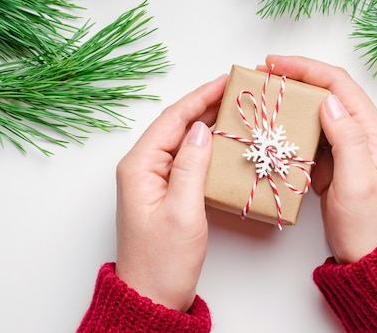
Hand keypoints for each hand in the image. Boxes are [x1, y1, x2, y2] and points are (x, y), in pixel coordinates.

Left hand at [114, 74, 226, 311]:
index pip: (173, 119)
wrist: (153, 297)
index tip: (226, 80)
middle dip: (206, 104)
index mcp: (139, 167)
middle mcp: (143, 168)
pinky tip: (223, 142)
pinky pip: (187, 159)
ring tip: (235, 109)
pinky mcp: (166, 192)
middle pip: (177, 125)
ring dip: (208, 123)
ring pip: (183, 141)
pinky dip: (206, 146)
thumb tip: (202, 129)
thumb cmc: (163, 261)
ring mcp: (154, 180)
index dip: (200, 96)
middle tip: (237, 91)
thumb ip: (191, 166)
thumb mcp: (182, 211)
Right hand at [266, 55, 376, 263]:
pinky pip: (315, 136)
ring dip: (293, 104)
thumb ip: (346, 139)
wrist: (376, 258)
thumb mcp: (358, 181)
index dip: (305, 68)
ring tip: (265, 100)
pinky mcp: (338, 162)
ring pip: (318, 113)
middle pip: (327, 92)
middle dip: (295, 80)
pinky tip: (277, 131)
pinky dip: (295, 129)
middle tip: (262, 78)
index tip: (274, 63)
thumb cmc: (370, 224)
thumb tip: (327, 102)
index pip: (338, 84)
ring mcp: (351, 147)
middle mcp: (363, 132)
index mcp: (373, 130)